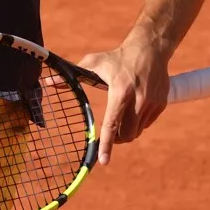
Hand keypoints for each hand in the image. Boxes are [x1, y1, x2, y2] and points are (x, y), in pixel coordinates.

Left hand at [78, 36, 171, 165]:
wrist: (150, 49)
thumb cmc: (117, 57)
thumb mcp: (94, 62)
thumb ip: (71, 75)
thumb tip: (48, 82)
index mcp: (120, 91)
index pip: (112, 123)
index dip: (107, 144)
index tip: (103, 161)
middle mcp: (138, 99)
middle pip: (127, 134)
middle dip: (117, 140)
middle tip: (110, 134)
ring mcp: (152, 103)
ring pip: (137, 132)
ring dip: (127, 131)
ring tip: (121, 116)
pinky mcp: (161, 104)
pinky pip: (147, 124)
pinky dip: (138, 123)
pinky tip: (134, 109)